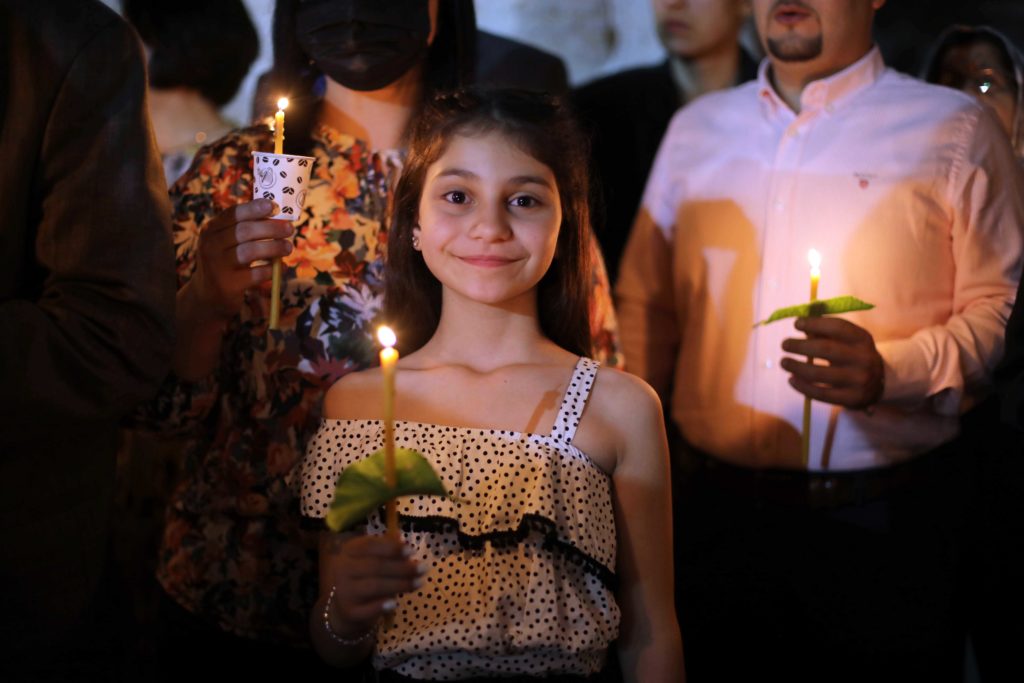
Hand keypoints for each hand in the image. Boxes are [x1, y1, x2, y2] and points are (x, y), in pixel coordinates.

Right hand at [189, 198, 292, 317]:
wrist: (208, 296)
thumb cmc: (225, 263)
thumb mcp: (226, 243)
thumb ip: (245, 228)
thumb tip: (277, 214)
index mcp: (211, 230)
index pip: (233, 214)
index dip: (254, 208)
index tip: (273, 206)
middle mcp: (211, 246)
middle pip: (244, 231)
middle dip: (270, 228)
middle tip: (289, 229)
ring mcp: (218, 266)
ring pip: (250, 251)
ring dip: (274, 247)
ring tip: (288, 247)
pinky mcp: (228, 284)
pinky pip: (255, 274)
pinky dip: (272, 270)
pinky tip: (282, 268)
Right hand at [322, 534, 423, 637]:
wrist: (345, 605)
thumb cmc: (365, 575)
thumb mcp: (372, 557)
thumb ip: (386, 548)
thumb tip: (401, 538)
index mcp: (349, 551)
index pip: (369, 545)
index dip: (391, 547)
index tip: (412, 551)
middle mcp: (342, 569)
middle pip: (375, 566)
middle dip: (402, 567)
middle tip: (423, 568)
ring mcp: (343, 591)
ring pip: (373, 586)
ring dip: (399, 584)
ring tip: (419, 583)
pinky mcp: (348, 611)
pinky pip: (366, 609)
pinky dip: (380, 606)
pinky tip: (394, 603)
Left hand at [780, 317, 883, 408]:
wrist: (878, 384)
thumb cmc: (853, 356)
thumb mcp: (847, 340)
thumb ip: (826, 331)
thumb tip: (800, 323)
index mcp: (863, 339)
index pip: (838, 327)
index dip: (815, 324)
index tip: (796, 323)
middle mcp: (864, 358)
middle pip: (826, 349)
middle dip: (800, 346)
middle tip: (784, 344)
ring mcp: (859, 381)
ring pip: (819, 374)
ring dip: (796, 367)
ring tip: (784, 362)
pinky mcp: (851, 398)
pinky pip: (820, 394)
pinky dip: (802, 386)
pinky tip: (791, 380)